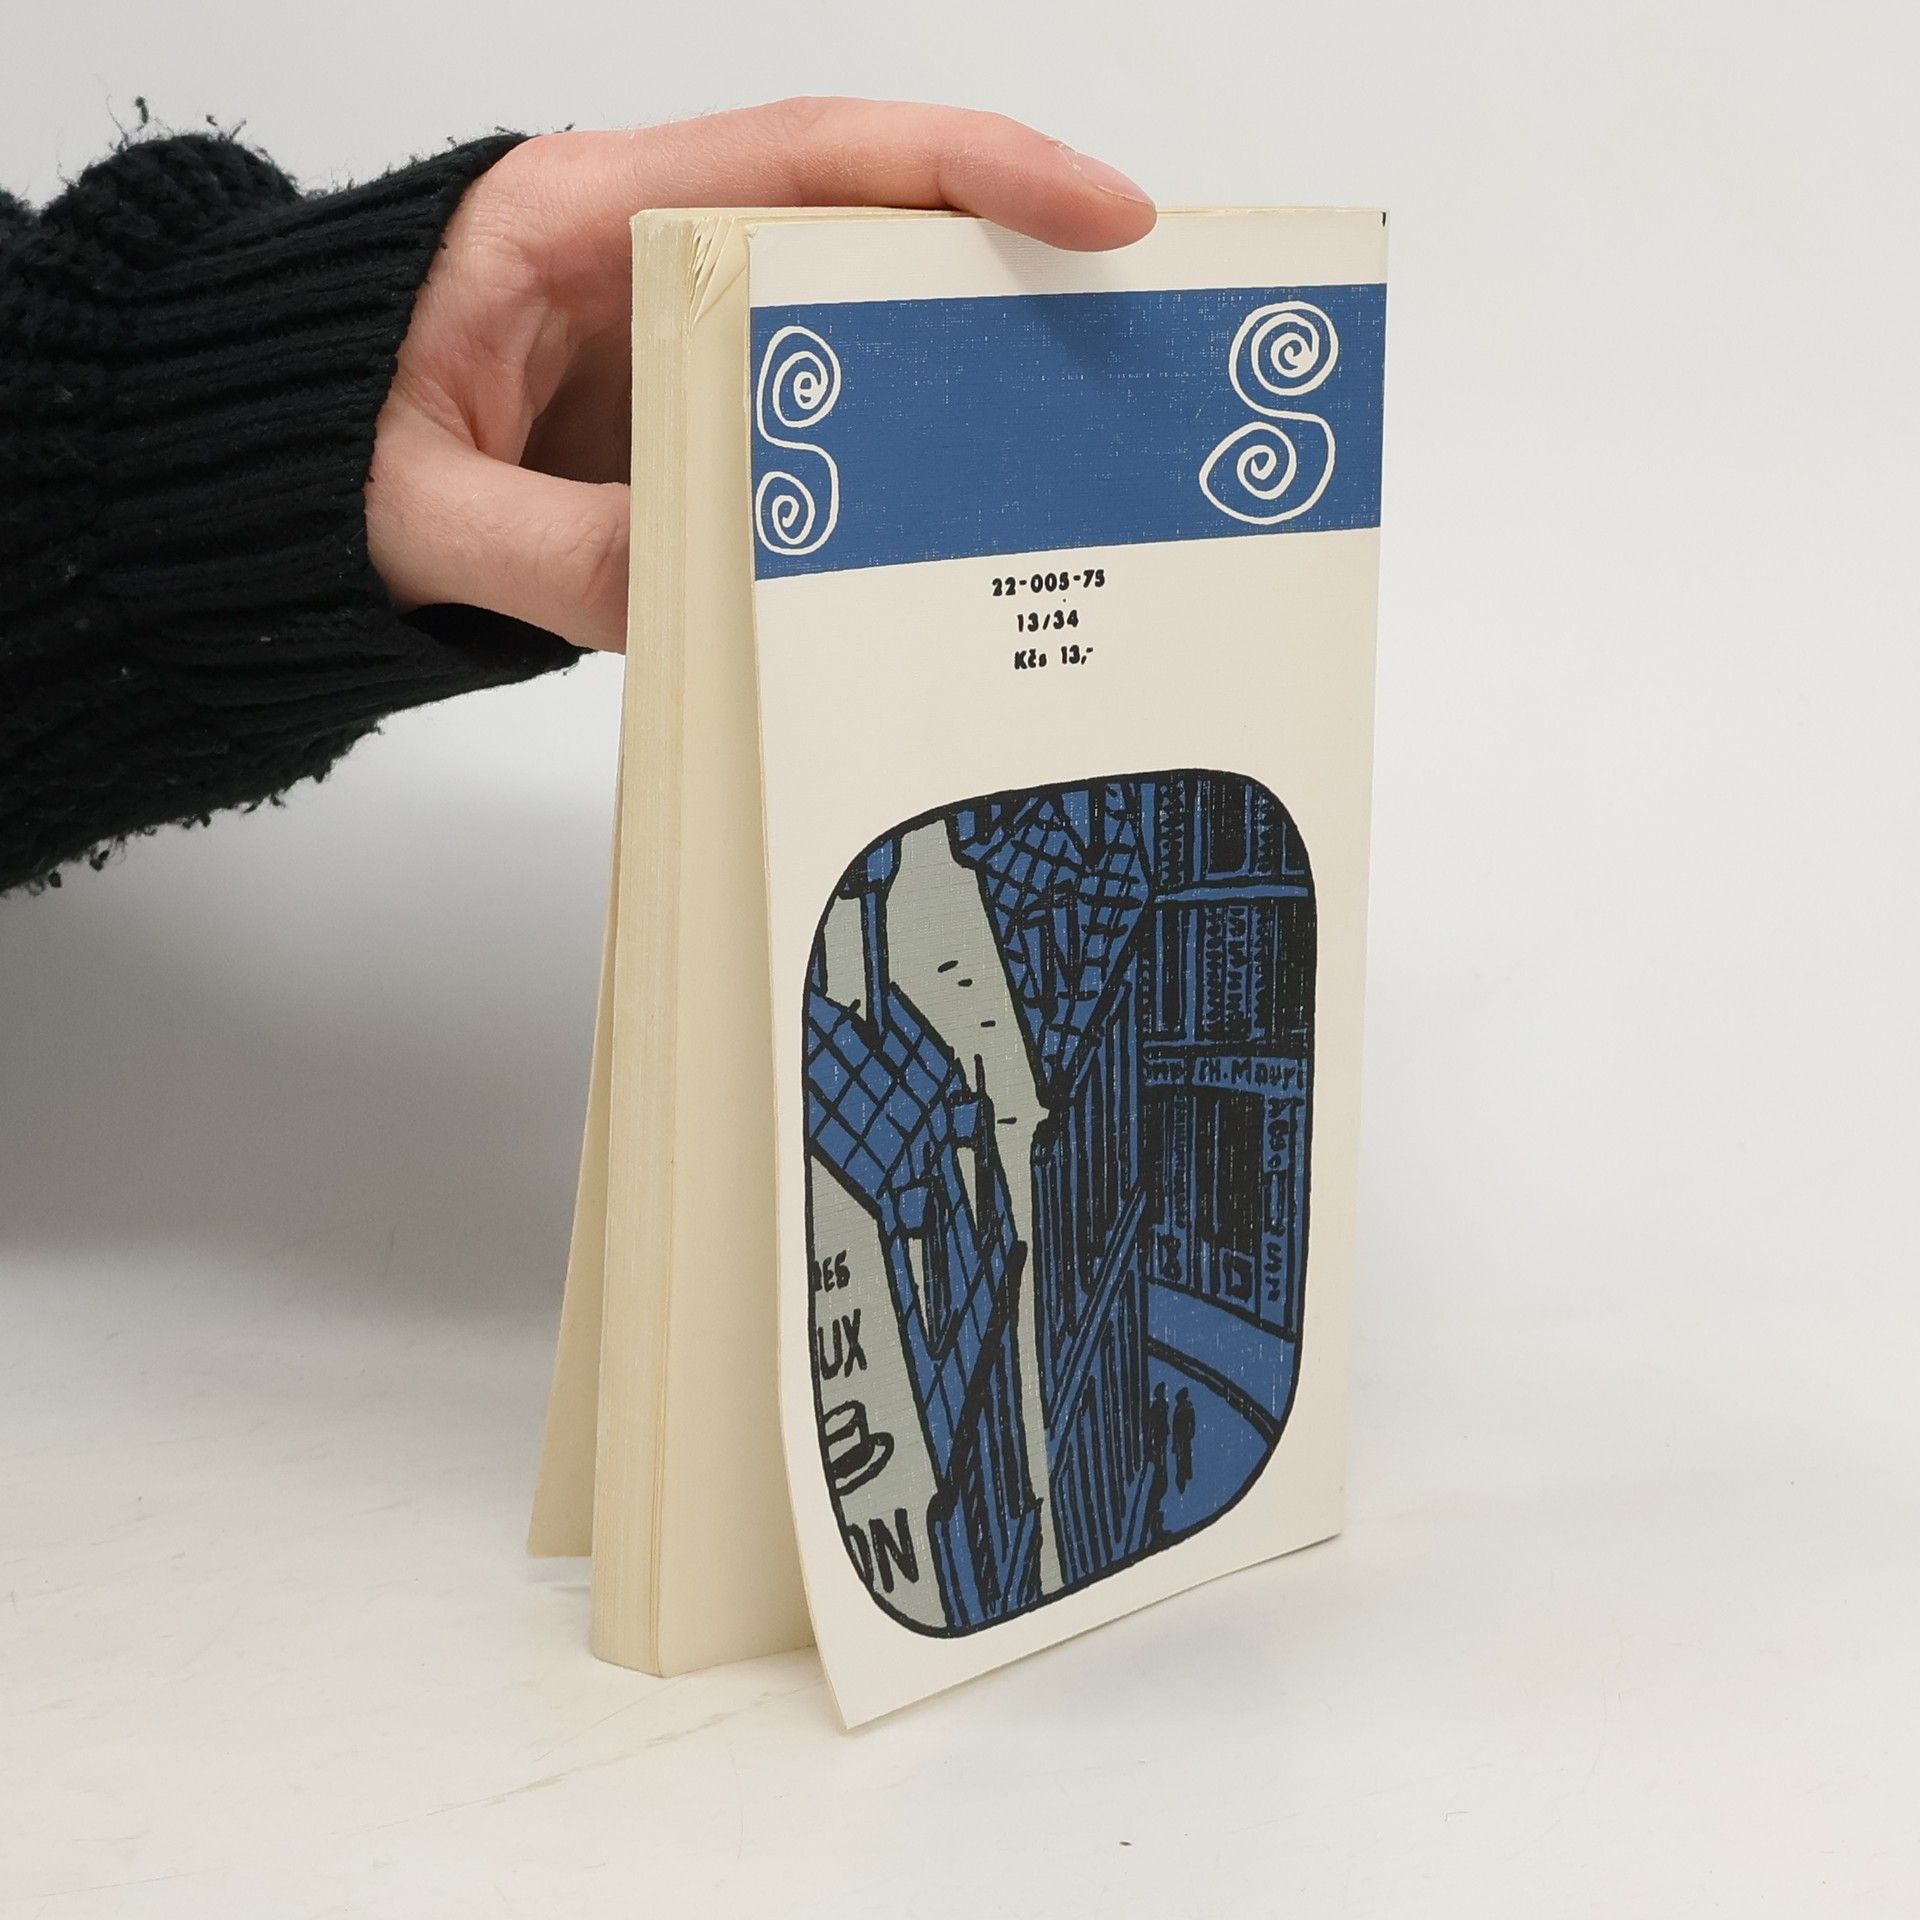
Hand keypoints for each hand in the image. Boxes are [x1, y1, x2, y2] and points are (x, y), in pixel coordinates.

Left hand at [367, 99, 1154, 651]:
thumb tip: (702, 591)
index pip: (808, 156)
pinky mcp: (681, 422)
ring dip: (954, 375)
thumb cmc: (307, 451)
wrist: (258, 484)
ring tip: (1074, 436)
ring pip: (850, 329)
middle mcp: (649, 259)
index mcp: (582, 219)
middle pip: (865, 226)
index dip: (968, 168)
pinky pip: (806, 427)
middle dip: (1005, 267)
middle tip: (1133, 335)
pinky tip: (941, 525)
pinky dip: (877, 470)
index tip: (1097, 210)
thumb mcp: (415, 508)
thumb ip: (549, 550)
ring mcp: (676, 342)